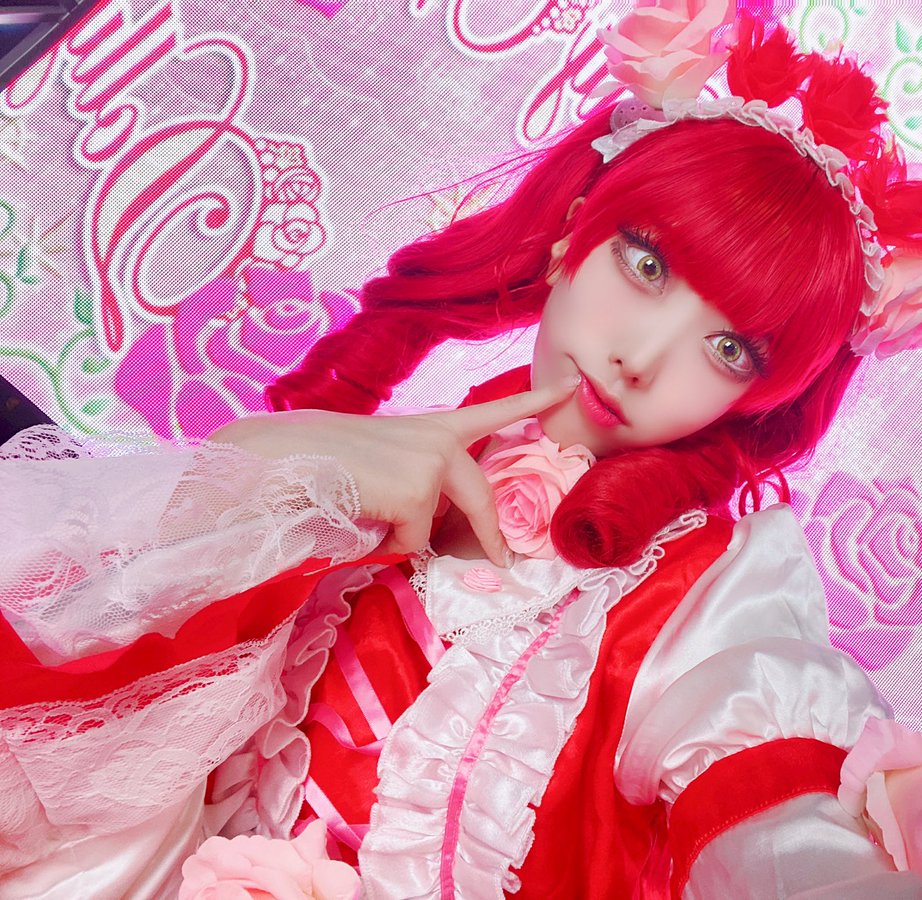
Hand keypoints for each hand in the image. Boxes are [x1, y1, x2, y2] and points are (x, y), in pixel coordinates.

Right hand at [209, 377, 577, 564]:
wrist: (278, 456)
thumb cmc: (317, 459)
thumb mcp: (380, 463)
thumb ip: (414, 482)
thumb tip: (425, 528)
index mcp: (431, 426)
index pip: (492, 411)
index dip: (533, 402)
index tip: (570, 386)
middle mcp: (440, 439)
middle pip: (481, 496)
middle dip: (490, 535)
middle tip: (506, 562)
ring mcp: (432, 464)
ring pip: (434, 526)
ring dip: (404, 536)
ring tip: (363, 515)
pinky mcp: (419, 492)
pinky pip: (411, 542)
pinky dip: (385, 546)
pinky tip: (358, 524)